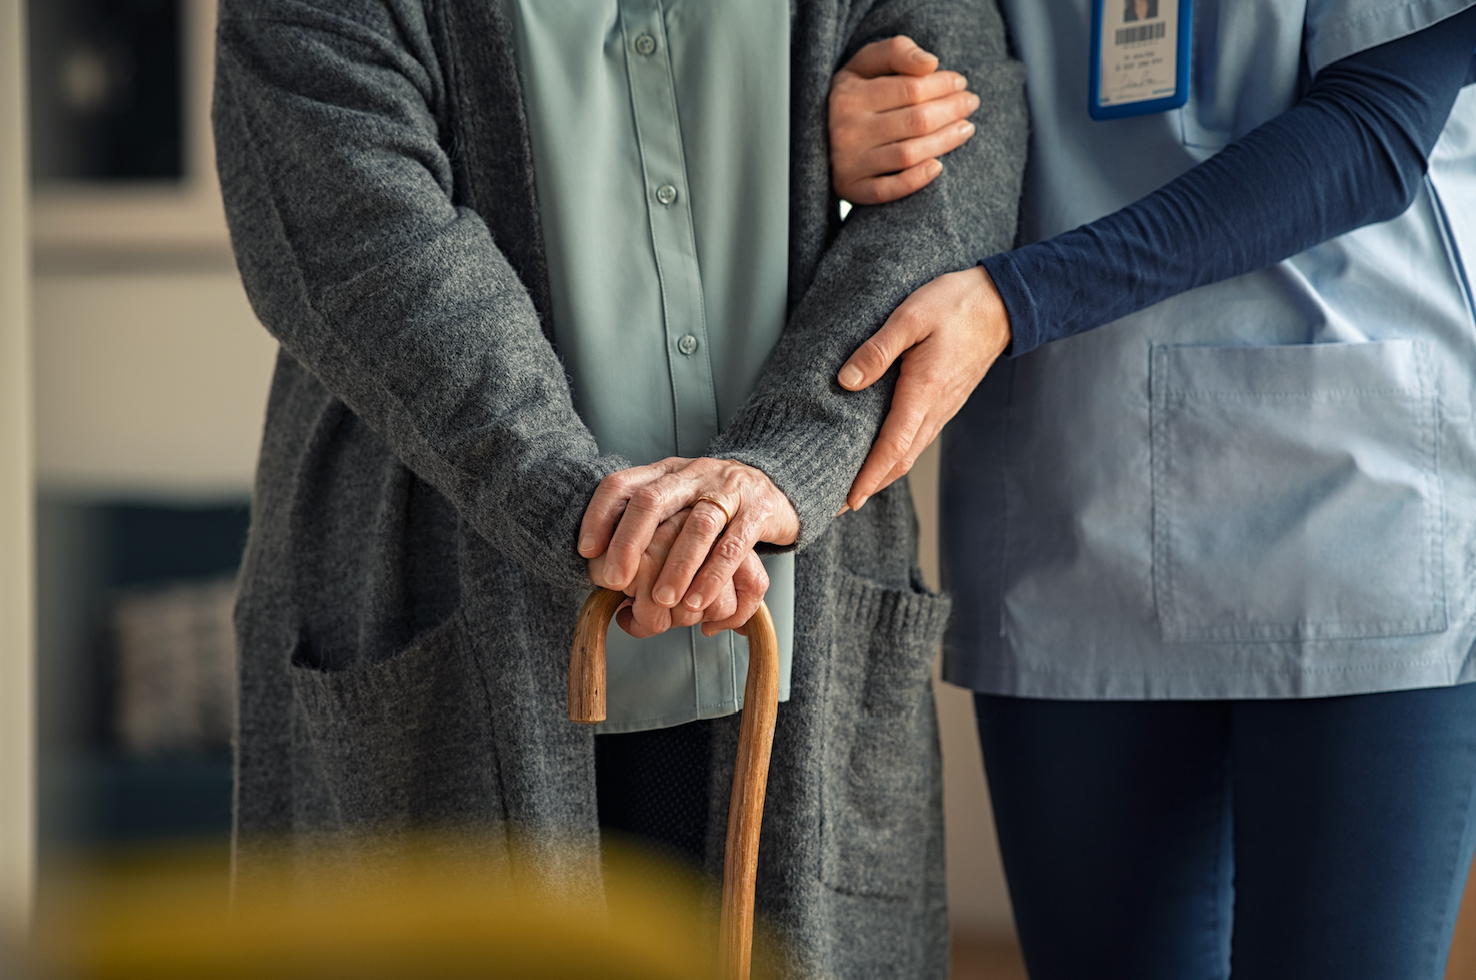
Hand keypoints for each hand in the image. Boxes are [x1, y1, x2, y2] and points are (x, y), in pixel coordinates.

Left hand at [579, 458, 798, 626]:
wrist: (778, 485)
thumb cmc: (715, 505)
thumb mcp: (677, 503)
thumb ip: (646, 530)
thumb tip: (605, 578)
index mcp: (666, 472)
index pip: (622, 484)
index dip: (599, 515)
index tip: (586, 551)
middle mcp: (693, 475)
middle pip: (653, 500)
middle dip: (629, 543)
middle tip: (614, 581)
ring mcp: (728, 490)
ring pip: (697, 525)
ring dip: (676, 567)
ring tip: (662, 601)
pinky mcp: (758, 511)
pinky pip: (734, 545)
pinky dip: (713, 576)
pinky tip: (698, 601)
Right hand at [829, 35, 979, 204]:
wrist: (815, 135)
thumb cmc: (850, 95)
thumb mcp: (865, 64)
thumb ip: (896, 51)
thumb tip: (931, 63)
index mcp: (849, 95)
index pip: (910, 88)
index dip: (943, 85)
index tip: (960, 82)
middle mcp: (847, 130)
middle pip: (916, 121)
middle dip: (951, 110)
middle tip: (971, 104)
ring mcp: (849, 163)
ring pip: (909, 154)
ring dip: (945, 141)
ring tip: (966, 128)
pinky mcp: (851, 189)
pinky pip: (888, 190)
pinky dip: (916, 180)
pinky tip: (938, 167)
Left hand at [837, 266, 1009, 509]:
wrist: (1001, 304)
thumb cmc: (956, 305)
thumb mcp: (911, 317)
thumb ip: (877, 350)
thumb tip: (846, 381)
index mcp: (924, 392)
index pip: (893, 447)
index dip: (868, 477)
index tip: (848, 500)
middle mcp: (935, 409)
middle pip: (900, 461)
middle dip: (869, 486)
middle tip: (838, 505)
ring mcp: (943, 409)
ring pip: (910, 453)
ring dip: (883, 475)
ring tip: (853, 487)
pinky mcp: (945, 403)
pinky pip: (918, 439)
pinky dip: (896, 456)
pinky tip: (880, 456)